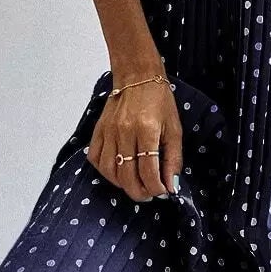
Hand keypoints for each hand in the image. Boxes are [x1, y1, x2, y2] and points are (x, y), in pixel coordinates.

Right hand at [85, 76, 182, 202]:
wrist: (137, 77)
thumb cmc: (159, 101)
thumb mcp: (174, 129)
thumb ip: (173, 159)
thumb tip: (171, 185)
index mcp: (147, 130)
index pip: (148, 171)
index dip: (156, 188)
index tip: (164, 192)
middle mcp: (124, 132)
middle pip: (127, 175)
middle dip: (140, 192)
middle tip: (150, 194)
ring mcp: (108, 132)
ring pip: (110, 171)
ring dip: (123, 185)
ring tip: (136, 186)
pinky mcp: (98, 131)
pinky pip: (96, 159)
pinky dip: (106, 172)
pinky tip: (119, 173)